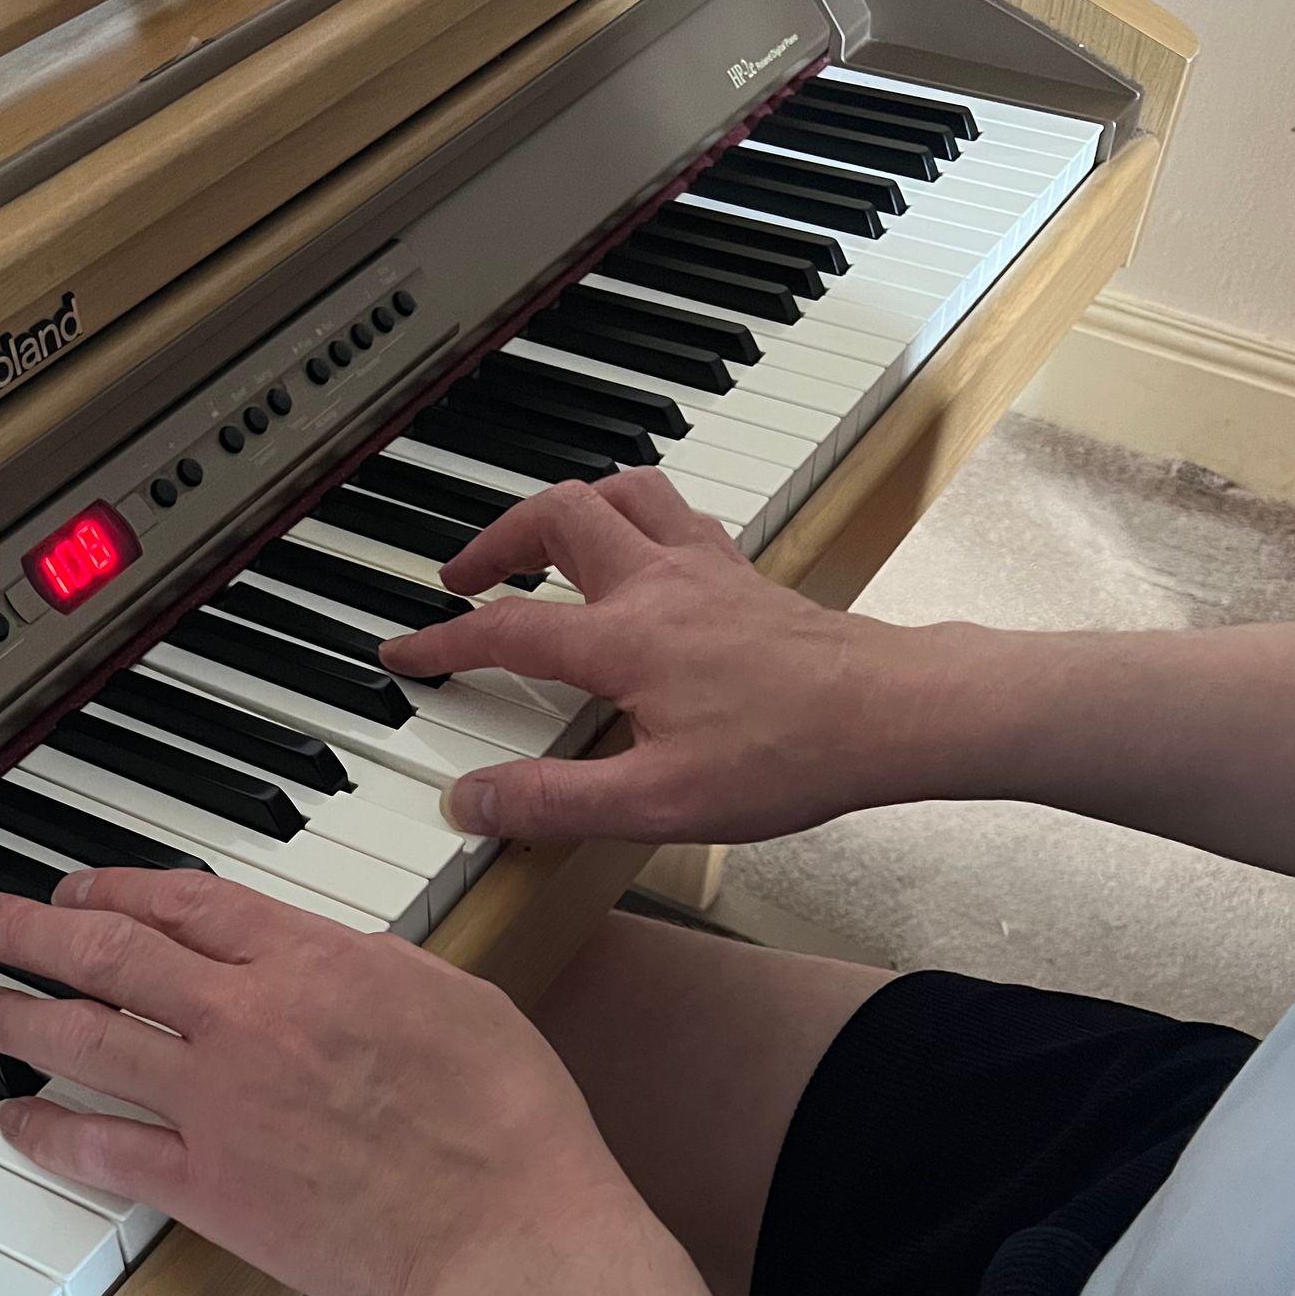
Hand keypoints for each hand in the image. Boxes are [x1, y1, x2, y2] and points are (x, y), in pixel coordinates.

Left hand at [0, 868, 640, 1295]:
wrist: (497, 1225)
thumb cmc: (502, 1120)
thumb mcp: (453, 996)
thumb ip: (374, 970)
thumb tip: (335, 962)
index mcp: (311, 961)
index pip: (186, 903)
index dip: (118, 889)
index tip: (82, 890)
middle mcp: (246, 1019)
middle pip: (109, 953)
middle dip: (29, 929)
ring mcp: (216, 1102)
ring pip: (85, 1039)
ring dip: (16, 1017)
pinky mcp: (206, 1185)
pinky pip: (101, 1148)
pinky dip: (47, 1133)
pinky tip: (15, 1121)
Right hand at [382, 467, 947, 844]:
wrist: (891, 714)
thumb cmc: (788, 755)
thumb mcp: (656, 803)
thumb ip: (552, 802)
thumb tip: (470, 803)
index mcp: (623, 639)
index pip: (507, 629)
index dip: (444, 642)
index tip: (403, 653)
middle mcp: (658, 585)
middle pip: (557, 517)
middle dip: (496, 540)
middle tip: (463, 577)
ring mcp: (706, 570)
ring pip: (623, 492)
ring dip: (570, 507)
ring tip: (541, 541)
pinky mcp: (744, 575)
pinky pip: (678, 515)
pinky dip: (638, 517)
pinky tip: (642, 554)